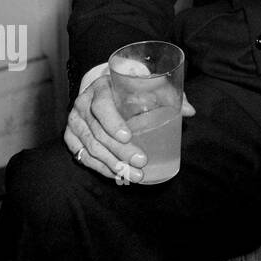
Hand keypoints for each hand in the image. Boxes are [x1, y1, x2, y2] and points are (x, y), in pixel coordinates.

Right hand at [63, 74, 195, 183]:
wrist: (105, 89)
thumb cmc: (130, 87)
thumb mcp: (148, 84)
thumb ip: (168, 94)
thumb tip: (190, 111)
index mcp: (100, 88)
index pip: (102, 106)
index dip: (113, 123)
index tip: (129, 137)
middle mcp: (82, 105)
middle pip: (98, 133)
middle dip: (120, 151)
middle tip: (141, 162)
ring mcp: (74, 122)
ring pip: (91, 148)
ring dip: (112, 164)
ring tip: (134, 175)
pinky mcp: (71, 137)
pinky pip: (84, 157)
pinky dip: (101, 168)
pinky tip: (117, 175)